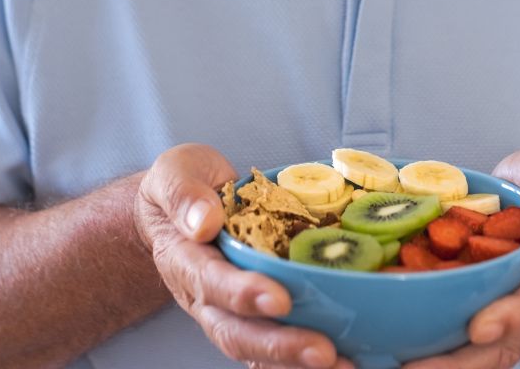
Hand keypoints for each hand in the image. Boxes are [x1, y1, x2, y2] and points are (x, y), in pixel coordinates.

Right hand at [134, 143, 354, 368]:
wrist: (179, 207)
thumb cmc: (184, 186)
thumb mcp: (175, 171)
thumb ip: (183, 193)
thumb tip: (204, 222)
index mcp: (184, 260)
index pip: (211, 283)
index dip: (244, 293)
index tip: (280, 298)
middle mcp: (204, 296)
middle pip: (236, 332)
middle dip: (280, 345)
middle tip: (323, 351)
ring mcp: (227, 311)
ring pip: (256, 349)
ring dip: (296, 362)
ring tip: (344, 366)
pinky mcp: (252, 316)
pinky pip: (272, 349)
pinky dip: (301, 360)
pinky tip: (344, 360)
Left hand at [405, 148, 519, 367]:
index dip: (513, 316)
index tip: (480, 327)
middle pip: (505, 345)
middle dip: (462, 361)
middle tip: (416, 368)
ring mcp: (510, 322)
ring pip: (479, 358)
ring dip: (441, 367)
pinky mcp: (482, 325)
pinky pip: (458, 348)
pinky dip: (428, 356)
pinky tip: (390, 359)